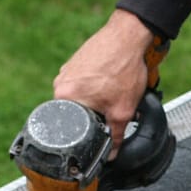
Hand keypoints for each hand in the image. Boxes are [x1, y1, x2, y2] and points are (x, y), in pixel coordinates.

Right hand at [53, 9, 154, 154]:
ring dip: (99, 99)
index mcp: (64, 97)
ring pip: (83, 97)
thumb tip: (111, 154)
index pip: (69, 127)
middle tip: (112, 105)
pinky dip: (99, 86)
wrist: (129, 35)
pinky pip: (86, 83)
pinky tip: (113, 80)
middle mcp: (60, 83)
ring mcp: (68, 71)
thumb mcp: (123, 109)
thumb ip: (115, 135)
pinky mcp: (77, 62)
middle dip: (96, 114)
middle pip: (77, 112)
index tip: (97, 134)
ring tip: (114, 90)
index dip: (86, 134)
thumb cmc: (124, 68)